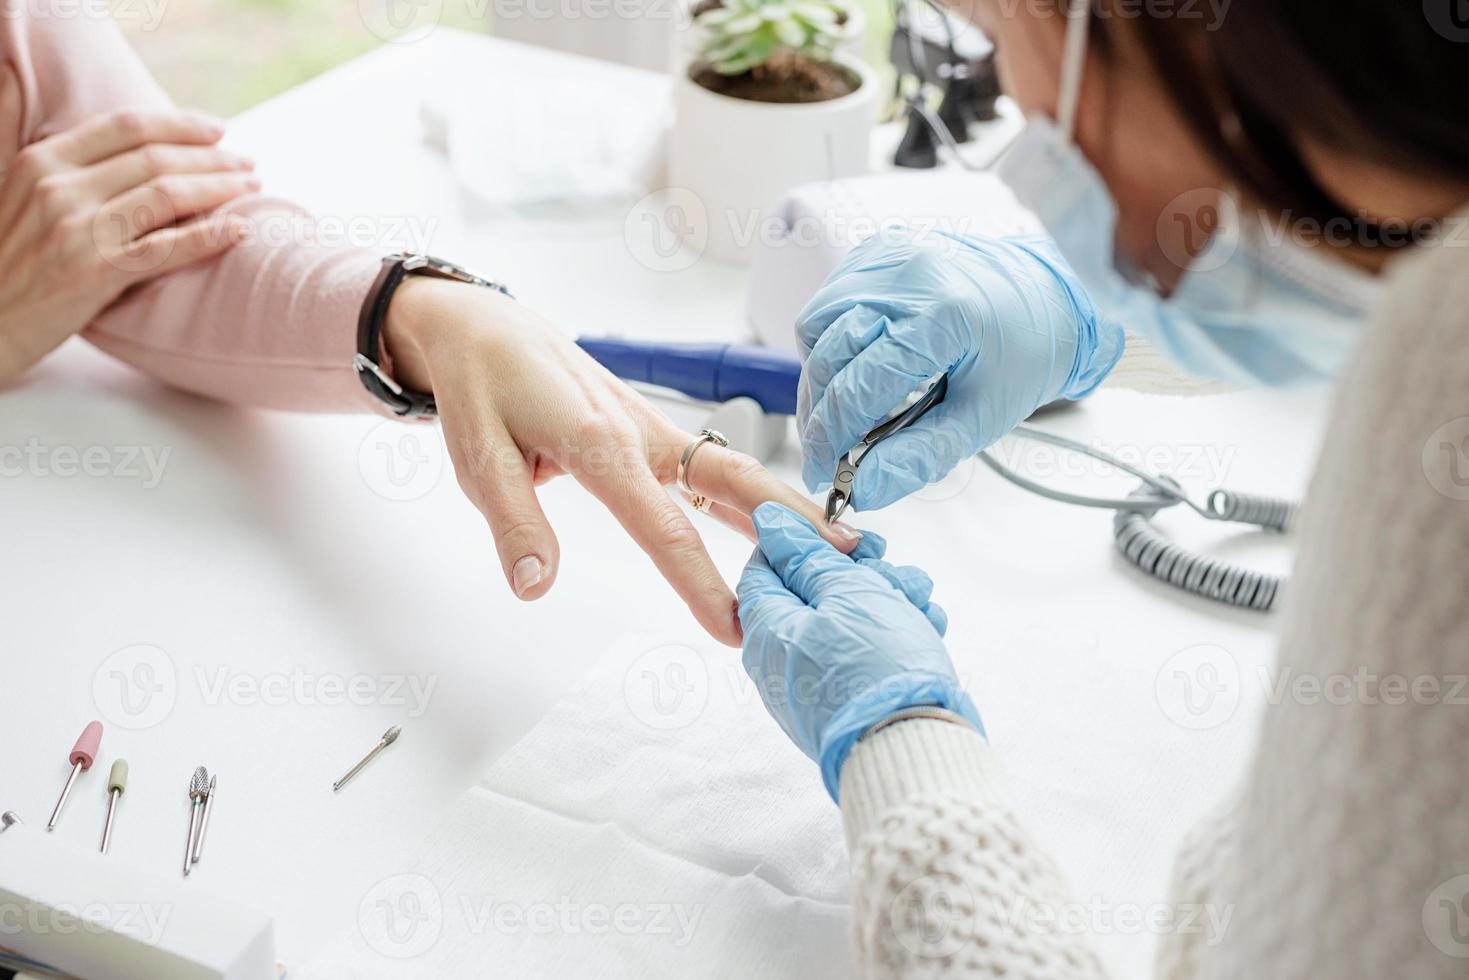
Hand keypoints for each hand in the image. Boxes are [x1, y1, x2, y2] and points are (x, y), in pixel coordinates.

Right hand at [0, 110, 257, 380]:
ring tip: (252, 189)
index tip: (219, 131)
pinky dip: (209, 236)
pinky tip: (240, 230)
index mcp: (42, 160)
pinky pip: (166, 248)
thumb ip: (25, 139)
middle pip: (155, 159)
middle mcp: (59, 187)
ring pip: (168, 195)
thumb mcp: (7, 186)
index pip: (126, 127)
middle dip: (213, 158)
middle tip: (249, 163)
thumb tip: (9, 71)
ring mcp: (79, 230)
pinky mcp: (96, 272)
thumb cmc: (3, 257)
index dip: (180, 124)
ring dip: (220, 188)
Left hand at [384, 279, 860, 645]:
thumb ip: (513, 523)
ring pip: (737, 471)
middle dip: (794, 524)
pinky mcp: (654, 430)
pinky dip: (757, 494)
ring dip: (790, 508)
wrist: (486, 326)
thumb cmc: (481, 388)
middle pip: (737, 481)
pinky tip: (779, 522)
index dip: (700, 581)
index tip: (733, 627)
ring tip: (845, 543)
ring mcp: (656, 429)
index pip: (663, 526)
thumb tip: (537, 587)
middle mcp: (644, 434)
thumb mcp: (478, 457)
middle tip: (852, 560)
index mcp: (601, 444)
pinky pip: (716, 464)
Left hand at [737, 502, 980, 799]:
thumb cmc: (878, 667)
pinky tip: (924, 629)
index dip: (807, 544)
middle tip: (896, 574)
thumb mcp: (847, 591)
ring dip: (885, 602)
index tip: (851, 543)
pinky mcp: (841, 705)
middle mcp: (778, 662)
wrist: (915, 749)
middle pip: (811, 593)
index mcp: (765, 629)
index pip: (765, 565)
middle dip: (859, 574)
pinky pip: (857, 657)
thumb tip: (769, 521)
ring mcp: (809, 687)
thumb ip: (807, 555)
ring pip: (843, 622)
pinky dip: (889, 637)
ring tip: (920, 604)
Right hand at [795, 227, 1124, 509]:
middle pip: (827, 356)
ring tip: (843, 414)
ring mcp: (885, 257)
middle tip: (827, 457)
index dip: (832, 437)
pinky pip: (826, 307)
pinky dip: (829, 347)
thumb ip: (919, 456)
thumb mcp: (982, 418)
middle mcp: (905, 275)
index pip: (860, 385)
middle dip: (819, 415)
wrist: (1044, 297)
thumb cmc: (1024, 353)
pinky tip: (853, 371)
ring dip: (819, 379)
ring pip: (815, 329)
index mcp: (942, 314)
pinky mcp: (873, 253)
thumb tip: (864, 489)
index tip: (823, 474)